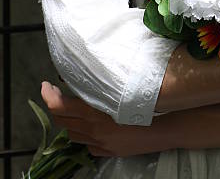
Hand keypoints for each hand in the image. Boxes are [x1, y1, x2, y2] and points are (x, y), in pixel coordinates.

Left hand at [40, 81, 166, 157]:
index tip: (45, 86)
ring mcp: (100, 144)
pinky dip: (83, 134)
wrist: (164, 129)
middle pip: (62, 121)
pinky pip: (87, 144)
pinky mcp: (107, 152)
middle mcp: (93, 131)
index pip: (60, 106)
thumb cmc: (147, 103)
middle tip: (55, 93)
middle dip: (55, 106)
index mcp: (95, 113)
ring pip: (72, 134)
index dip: (48, 96)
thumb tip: (88, 77)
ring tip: (71, 108)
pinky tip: (90, 125)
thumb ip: (102, 87)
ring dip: (68, 121)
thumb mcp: (122, 90)